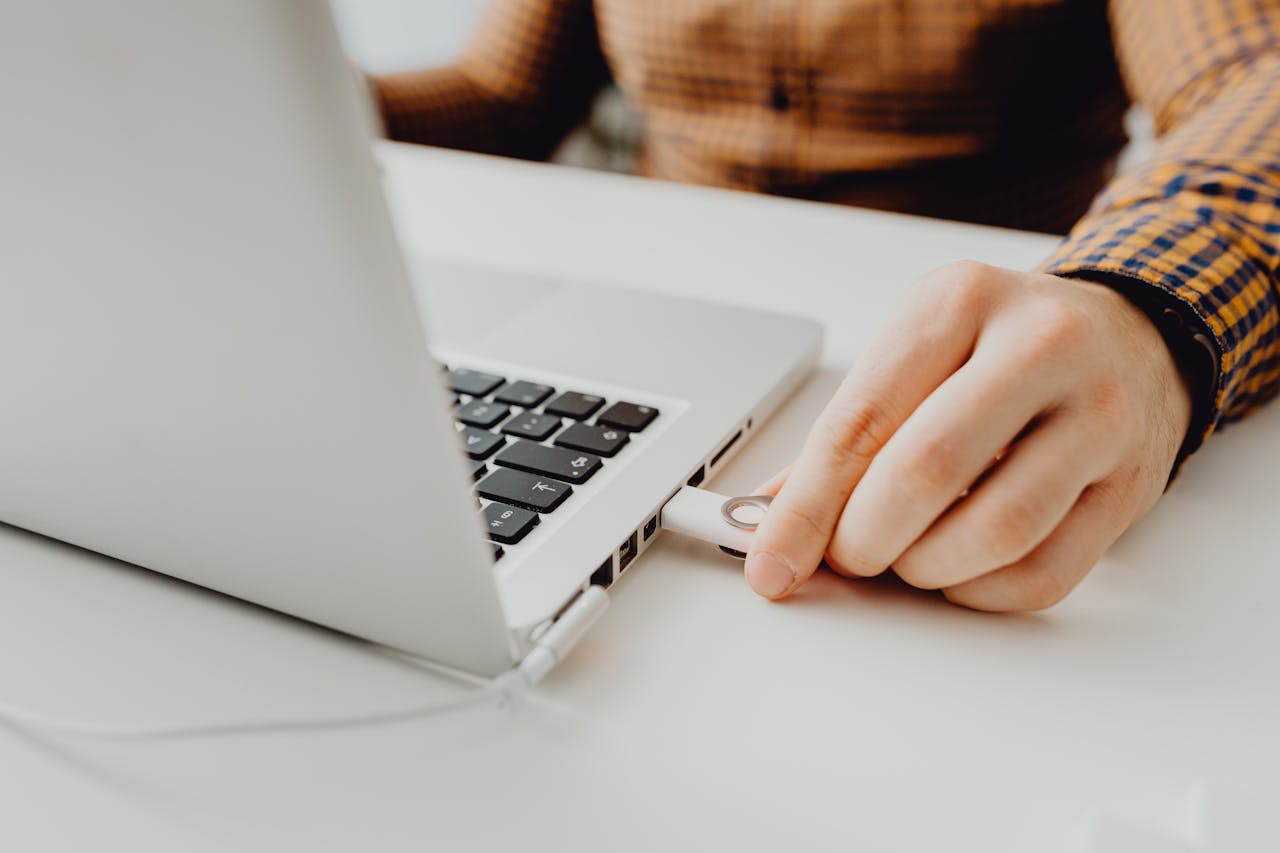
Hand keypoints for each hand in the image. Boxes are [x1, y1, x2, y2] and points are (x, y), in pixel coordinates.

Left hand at [745, 261, 1193, 610]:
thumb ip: (844, 436)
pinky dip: (980, 592)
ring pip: (995, 532)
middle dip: (864, 540)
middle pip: (926, 471)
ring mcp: (1099, 414)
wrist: (1130, 337)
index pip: (861, 420)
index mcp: (959, 301)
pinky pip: (1044, 574)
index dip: (806, 507)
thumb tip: (770, 521)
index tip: (771, 562)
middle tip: (848, 556)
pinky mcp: (1131, 484)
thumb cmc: (1001, 348)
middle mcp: (1040, 345)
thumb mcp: (916, 355)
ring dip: (924, 569)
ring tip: (906, 556)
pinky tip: (961, 570)